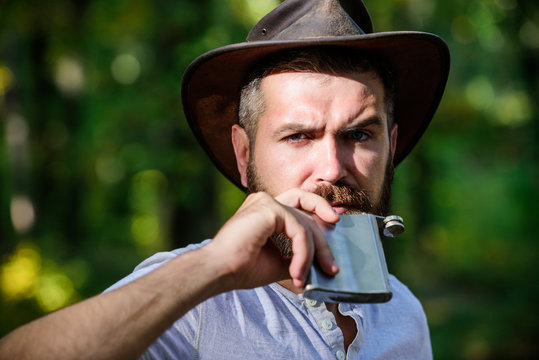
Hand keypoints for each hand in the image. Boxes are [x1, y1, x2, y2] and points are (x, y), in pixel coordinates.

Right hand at [203, 189, 339, 290]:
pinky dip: (302, 252)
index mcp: (265, 209)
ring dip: (311, 253)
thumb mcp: (278, 261)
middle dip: (323, 241)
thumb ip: (296, 255)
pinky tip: (296, 270)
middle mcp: (266, 200)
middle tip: (332, 266)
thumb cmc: (241, 268)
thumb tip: (318, 264)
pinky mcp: (269, 208)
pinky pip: (299, 230)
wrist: (219, 272)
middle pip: (307, 211)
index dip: (319, 212)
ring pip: (304, 223)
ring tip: (303, 276)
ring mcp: (267, 201)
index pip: (300, 205)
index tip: (335, 228)